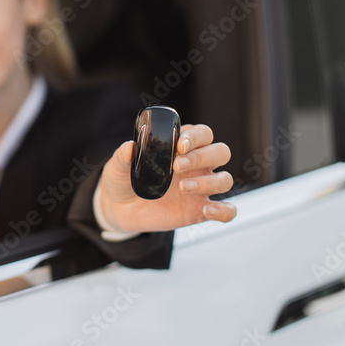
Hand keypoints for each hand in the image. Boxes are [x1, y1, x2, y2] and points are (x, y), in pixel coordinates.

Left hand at [96, 124, 236, 232]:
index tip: (179, 144)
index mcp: (181, 147)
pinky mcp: (201, 211)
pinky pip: (227, 211)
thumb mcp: (117, 166)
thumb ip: (122, 156)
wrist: (120, 209)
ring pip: (225, 179)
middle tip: (177, 165)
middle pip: (220, 152)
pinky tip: (207, 210)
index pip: (203, 134)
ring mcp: (201, 188)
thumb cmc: (124, 179)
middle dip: (202, 156)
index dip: (196, 136)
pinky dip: (224, 211)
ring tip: (182, 188)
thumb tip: (129, 147)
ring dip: (209, 182)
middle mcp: (197, 165)